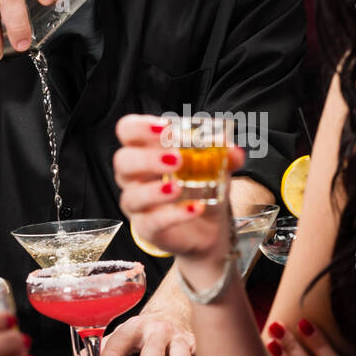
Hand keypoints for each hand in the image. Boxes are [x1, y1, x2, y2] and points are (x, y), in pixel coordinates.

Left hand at [52, 291, 196, 355]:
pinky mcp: (197, 345)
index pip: (121, 338)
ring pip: (178, 350)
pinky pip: (201, 355)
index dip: (114, 352)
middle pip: (151, 346)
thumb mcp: (117, 339)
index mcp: (133, 329)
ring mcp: (178, 338)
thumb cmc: (142, 331)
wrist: (175, 311)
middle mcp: (156, 331)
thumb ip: (92, 355)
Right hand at [112, 112, 246, 288]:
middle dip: (147, 158)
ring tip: (178, 187)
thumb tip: (232, 150)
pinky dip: (175, 215)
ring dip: (154, 190)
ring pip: (131, 196)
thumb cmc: (200, 187)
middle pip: (123, 161)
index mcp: (145, 151)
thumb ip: (224, 155)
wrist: (208, 227)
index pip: (128, 130)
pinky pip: (152, 222)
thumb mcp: (215, 166)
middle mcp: (134, 176)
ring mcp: (138, 204)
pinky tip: (196, 208)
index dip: (140, 127)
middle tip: (177, 159)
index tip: (165, 128)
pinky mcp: (147, 228)